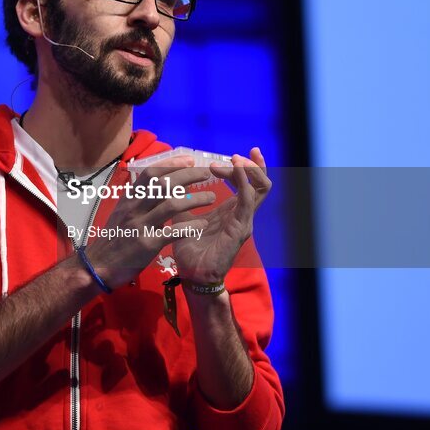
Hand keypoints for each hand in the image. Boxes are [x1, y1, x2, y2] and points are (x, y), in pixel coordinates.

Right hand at [85, 156, 215, 288]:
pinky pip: (173, 232)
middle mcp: (134, 208)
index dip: (172, 164)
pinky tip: (202, 225)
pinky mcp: (147, 244)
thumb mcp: (122, 211)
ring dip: (195, 199)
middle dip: (188, 175)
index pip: (151, 173)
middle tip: (207, 173)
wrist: (98, 265)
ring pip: (171, 204)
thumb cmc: (114, 237)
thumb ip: (140, 198)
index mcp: (129, 198)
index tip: (190, 159)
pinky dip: (190, 227)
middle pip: (164, 184)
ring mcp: (140, 225)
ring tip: (211, 197)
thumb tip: (160, 182)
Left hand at [171, 147, 271, 285]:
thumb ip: (181, 201)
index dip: (244, 167)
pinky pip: (248, 201)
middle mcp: (242, 214)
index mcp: (231, 211)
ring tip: (236, 159)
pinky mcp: (240, 228)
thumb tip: (169, 184)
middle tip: (236, 155)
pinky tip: (235, 171)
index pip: (248, 184)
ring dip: (248, 170)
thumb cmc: (190, 249)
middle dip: (252, 165)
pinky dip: (244, 183)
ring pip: (259, 188)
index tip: (232, 155)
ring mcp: (244, 221)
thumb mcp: (183, 218)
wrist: (191, 275)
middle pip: (260, 183)